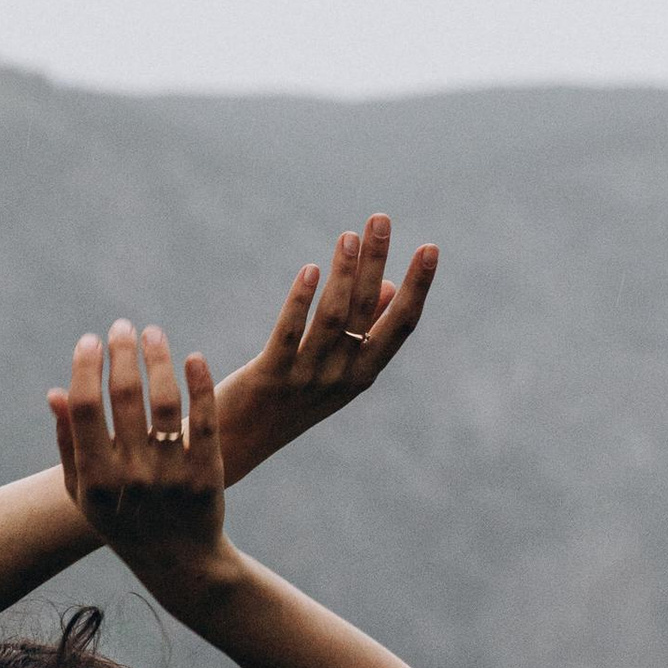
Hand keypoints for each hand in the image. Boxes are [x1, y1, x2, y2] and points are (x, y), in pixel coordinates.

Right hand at [48, 319, 229, 580]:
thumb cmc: (123, 522)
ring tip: (154, 334)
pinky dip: (199, 385)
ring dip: (158, 359)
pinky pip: (204, 421)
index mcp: (95, 481)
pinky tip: (193, 359)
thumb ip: (68, 445)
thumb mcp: (86, 495)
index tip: (90, 341)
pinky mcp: (208, 476)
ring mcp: (172, 477)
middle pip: (124, 398)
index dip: (86, 368)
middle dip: (121, 352)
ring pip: (165, 402)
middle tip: (123, 327)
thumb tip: (56, 393)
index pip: (86, 409)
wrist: (180, 564)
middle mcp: (132, 478)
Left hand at [211, 217, 436, 479]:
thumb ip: (362, 332)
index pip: (401, 326)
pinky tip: (310, 270)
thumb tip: (390, 287)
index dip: (418, 287)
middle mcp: (342, 378)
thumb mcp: (333, 371)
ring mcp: (307, 379)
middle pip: (368, 313)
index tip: (430, 248)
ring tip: (348, 236)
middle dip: (376, 263)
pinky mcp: (270, 379)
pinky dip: (301, 301)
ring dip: (343, 275)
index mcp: (362, 374)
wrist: (237, 448)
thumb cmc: (286, 402)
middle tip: (380, 219)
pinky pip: (290, 335)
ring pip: (333, 320)